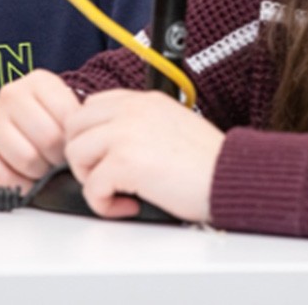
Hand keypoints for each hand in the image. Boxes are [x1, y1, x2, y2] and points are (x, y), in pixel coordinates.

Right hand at [0, 69, 79, 189]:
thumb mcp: (68, 113)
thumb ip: (78, 123)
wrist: (19, 133)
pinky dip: (18, 184)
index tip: (72, 145)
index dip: (74, 139)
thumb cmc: (49, 124)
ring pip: (26, 158)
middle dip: (57, 158)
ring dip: (38, 171)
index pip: (67, 116)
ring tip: (41, 168)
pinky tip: (24, 178)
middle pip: (48, 138)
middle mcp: (10, 95)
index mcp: (38, 82)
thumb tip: (84, 145)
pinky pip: (2, 176)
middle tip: (57, 161)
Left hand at [64, 89, 222, 223]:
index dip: (92, 136)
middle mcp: (132, 110)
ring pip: (76, 153)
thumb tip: (112, 146)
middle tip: (109, 177)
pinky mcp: (124, 162)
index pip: (92, 106)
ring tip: (121, 191)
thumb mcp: (173, 127)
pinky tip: (131, 206)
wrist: (233, 179)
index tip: (105, 158)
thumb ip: (141, 127)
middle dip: (85, 156)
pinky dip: (105, 204)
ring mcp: (125, 133)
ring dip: (92, 179)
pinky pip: (91, 187)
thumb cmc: (210, 164)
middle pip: (75, 126)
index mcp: (145, 100)